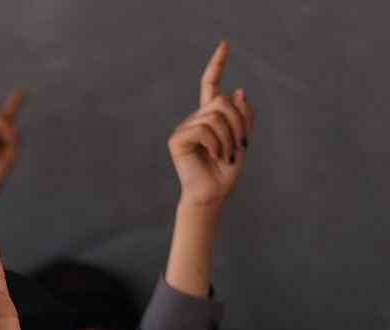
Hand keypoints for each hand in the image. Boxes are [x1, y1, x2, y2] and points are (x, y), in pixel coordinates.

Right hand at [168, 42, 254, 207]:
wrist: (213, 194)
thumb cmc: (226, 170)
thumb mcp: (243, 138)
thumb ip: (243, 115)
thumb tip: (237, 91)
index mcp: (209, 116)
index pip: (211, 85)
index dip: (217, 64)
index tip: (225, 44)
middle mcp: (194, 119)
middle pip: (222, 101)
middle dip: (238, 122)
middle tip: (239, 145)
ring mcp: (184, 129)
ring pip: (216, 116)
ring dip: (229, 136)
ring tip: (227, 154)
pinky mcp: (177, 140)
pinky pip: (204, 130)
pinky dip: (217, 144)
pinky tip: (216, 156)